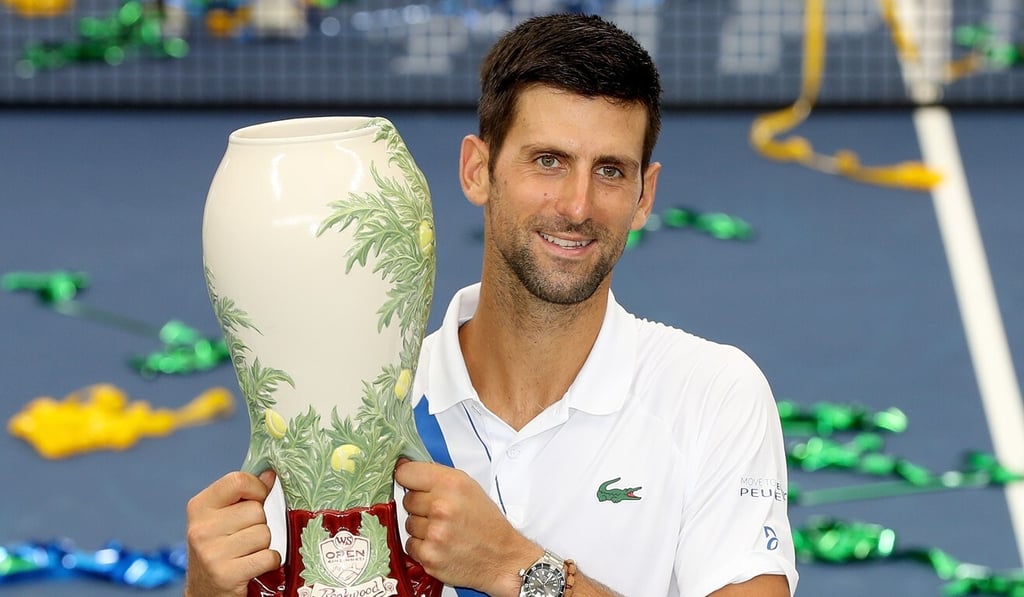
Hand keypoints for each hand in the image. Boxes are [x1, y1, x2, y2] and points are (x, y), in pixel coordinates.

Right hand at [185, 470, 281, 596]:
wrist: (205, 591)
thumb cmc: (218, 549)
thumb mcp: (221, 518)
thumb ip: (243, 495)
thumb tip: (269, 475)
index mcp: (199, 507)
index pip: (238, 481)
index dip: (257, 489)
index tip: (258, 498)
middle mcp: (201, 529)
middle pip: (256, 510)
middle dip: (260, 523)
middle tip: (245, 537)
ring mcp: (211, 553)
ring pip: (264, 533)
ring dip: (264, 544)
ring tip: (247, 552)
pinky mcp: (226, 574)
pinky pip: (269, 556)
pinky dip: (269, 561)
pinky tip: (254, 565)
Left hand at [394, 459, 539, 596]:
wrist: (502, 558)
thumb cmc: (486, 523)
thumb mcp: (469, 488)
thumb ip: (438, 477)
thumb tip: (404, 468)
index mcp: (452, 484)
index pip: (406, 473)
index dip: (407, 478)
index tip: (409, 482)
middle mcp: (441, 506)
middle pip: (407, 500)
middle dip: (420, 506)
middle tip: (442, 513)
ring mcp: (434, 533)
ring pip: (408, 524)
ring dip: (422, 528)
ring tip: (445, 531)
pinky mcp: (429, 556)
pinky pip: (410, 545)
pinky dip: (422, 547)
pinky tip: (441, 545)